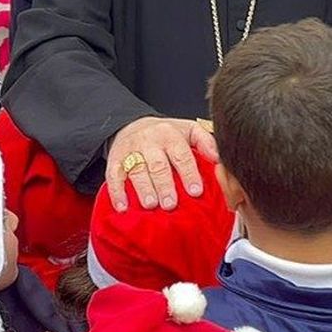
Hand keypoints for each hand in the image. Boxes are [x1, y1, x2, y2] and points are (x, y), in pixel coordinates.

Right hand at [104, 116, 219, 211]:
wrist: (132, 125)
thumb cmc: (166, 134)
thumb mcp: (188, 130)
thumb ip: (205, 142)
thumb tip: (218, 158)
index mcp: (170, 135)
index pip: (181, 155)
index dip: (188, 173)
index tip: (195, 191)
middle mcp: (149, 141)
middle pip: (157, 165)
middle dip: (164, 185)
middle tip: (171, 203)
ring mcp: (130, 151)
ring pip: (136, 170)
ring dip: (143, 189)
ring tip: (151, 205)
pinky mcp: (114, 160)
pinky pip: (113, 176)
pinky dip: (117, 192)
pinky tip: (123, 207)